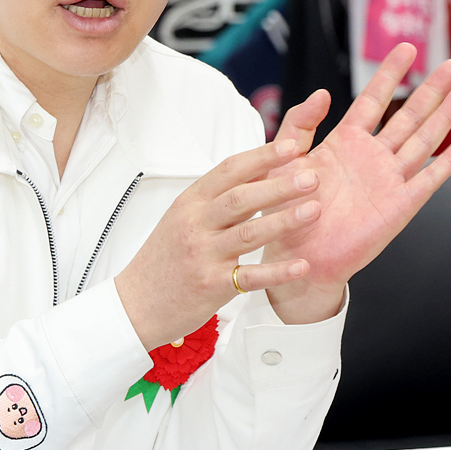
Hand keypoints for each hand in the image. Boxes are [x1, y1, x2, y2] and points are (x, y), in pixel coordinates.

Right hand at [113, 135, 322, 347]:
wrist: (135, 302)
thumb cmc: (164, 258)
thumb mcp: (183, 218)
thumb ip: (217, 198)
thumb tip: (257, 169)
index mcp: (190, 202)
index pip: (229, 171)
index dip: (262, 157)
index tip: (291, 147)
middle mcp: (195, 224)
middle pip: (241, 198)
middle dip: (279, 185)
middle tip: (312, 177)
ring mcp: (202, 255)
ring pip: (248, 233)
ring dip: (284, 221)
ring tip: (315, 211)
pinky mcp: (211, 285)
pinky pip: (249, 277)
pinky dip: (277, 271)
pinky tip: (301, 265)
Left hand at [262, 44, 450, 324]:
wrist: (297, 258)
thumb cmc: (286, 211)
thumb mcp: (284, 160)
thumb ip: (299, 124)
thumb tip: (321, 93)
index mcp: (345, 143)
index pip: (372, 100)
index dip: (389, 75)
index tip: (407, 47)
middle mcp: (372, 158)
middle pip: (408, 115)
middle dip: (431, 89)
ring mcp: (389, 180)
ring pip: (423, 140)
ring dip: (445, 116)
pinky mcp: (399, 207)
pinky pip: (428, 180)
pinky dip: (449, 162)